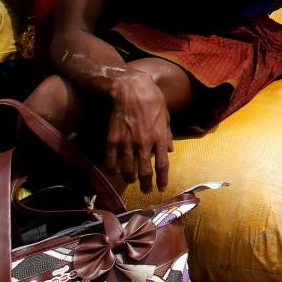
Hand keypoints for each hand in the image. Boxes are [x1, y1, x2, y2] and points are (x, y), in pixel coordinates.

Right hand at [107, 74, 174, 193]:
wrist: (131, 90)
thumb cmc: (152, 101)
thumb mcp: (165, 117)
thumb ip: (167, 136)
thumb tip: (170, 151)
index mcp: (159, 138)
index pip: (162, 166)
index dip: (162, 180)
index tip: (162, 188)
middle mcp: (144, 144)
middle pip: (145, 173)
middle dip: (146, 185)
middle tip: (145, 191)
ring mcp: (127, 143)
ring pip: (127, 170)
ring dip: (130, 179)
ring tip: (131, 180)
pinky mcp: (113, 140)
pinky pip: (111, 162)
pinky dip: (112, 170)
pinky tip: (114, 172)